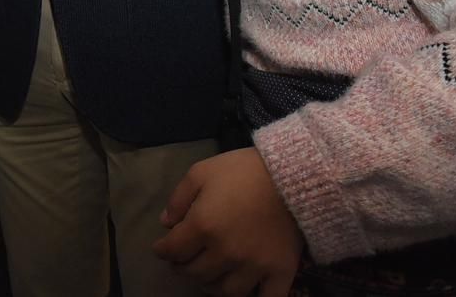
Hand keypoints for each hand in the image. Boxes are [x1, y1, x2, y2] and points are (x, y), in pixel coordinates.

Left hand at [153, 148, 302, 296]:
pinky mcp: (280, 273)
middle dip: (183, 267)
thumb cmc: (243, 170)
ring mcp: (253, 267)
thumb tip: (165, 224)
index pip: (172, 251)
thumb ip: (178, 199)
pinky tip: (245, 289)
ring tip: (209, 275)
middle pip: (194, 273)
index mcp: (203, 226)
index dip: (162, 250)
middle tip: (184, 261)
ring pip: (223, 291)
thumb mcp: (201, 172)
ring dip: (211, 284)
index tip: (162, 248)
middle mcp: (225, 252)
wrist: (293, 174)